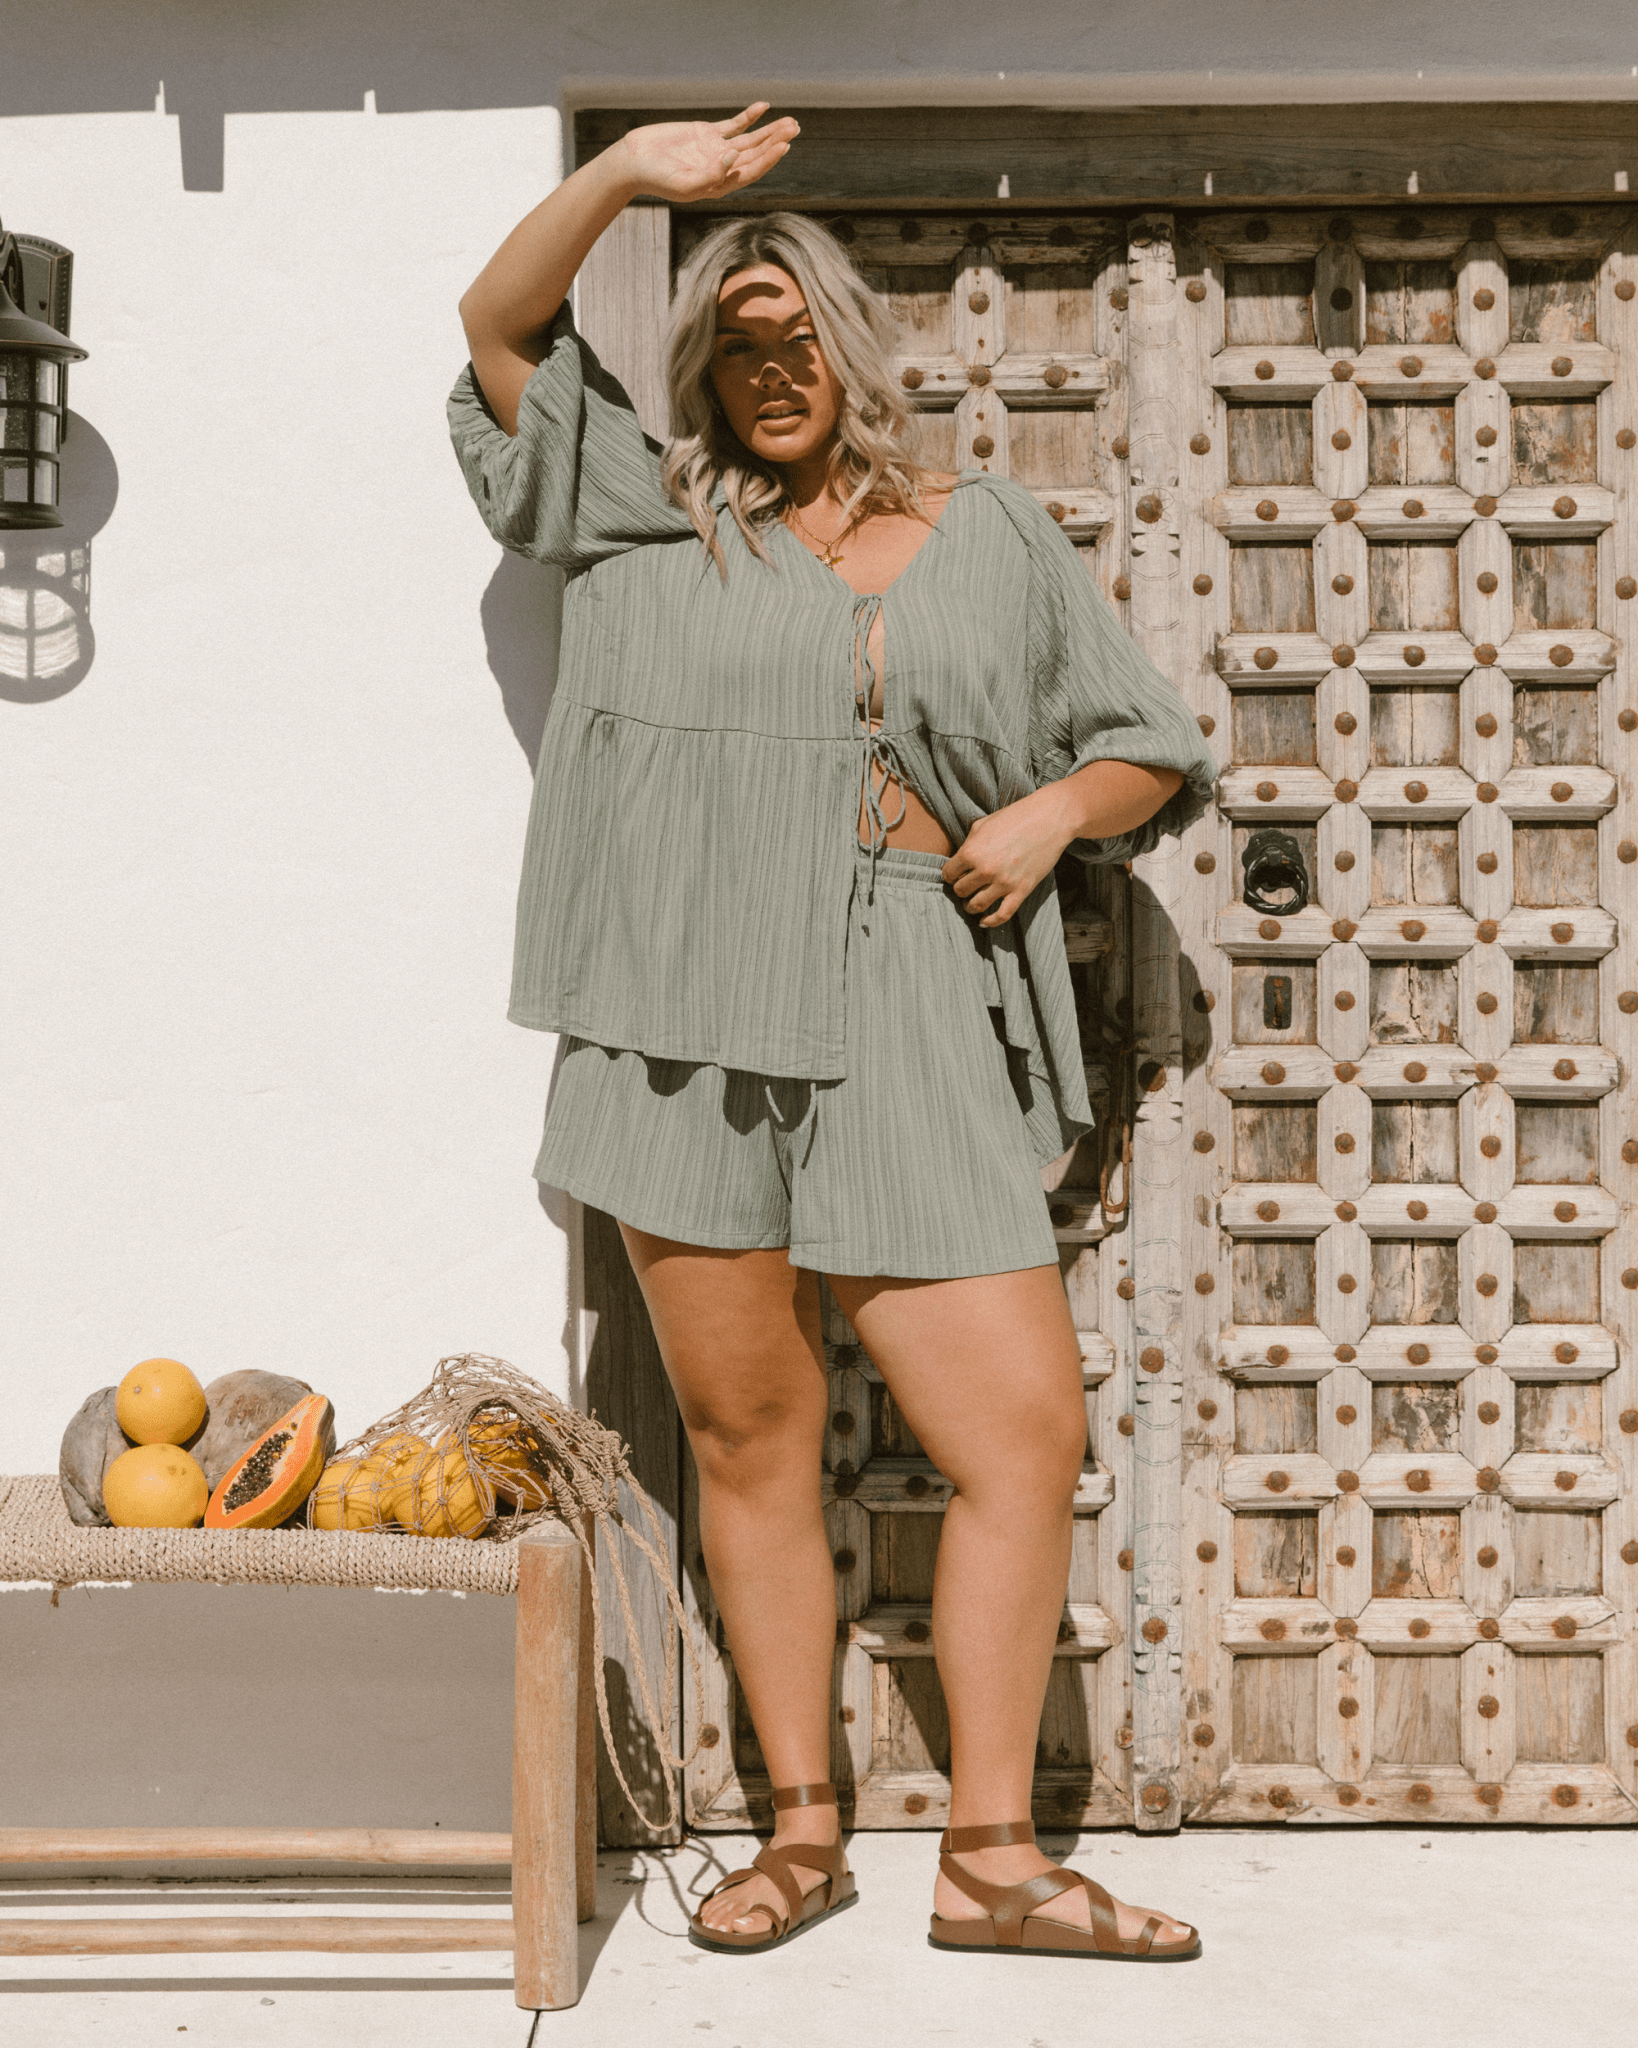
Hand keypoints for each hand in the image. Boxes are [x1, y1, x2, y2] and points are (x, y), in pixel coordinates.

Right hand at [618, 103, 798, 203]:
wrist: (634, 162)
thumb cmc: (656, 179)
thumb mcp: (684, 184)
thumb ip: (711, 175)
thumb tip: (735, 156)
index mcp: (720, 185)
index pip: (751, 171)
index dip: (769, 159)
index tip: (784, 145)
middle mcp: (723, 168)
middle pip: (756, 154)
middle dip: (776, 141)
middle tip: (794, 128)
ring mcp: (716, 150)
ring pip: (750, 139)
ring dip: (769, 130)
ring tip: (790, 122)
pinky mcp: (706, 133)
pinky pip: (733, 124)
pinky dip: (749, 117)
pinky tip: (763, 107)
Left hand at [942, 789, 1074, 927]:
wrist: (1049, 819)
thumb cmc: (1015, 817)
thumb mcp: (983, 824)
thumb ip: (968, 844)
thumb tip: (960, 861)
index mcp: (972, 851)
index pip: (948, 873)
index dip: (950, 874)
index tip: (956, 874)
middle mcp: (985, 869)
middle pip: (960, 891)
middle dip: (961, 889)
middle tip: (966, 885)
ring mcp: (1004, 882)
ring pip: (976, 905)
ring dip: (971, 906)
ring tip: (972, 903)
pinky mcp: (1021, 890)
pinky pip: (1002, 915)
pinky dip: (990, 922)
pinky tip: (984, 922)